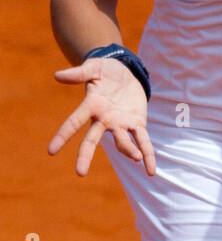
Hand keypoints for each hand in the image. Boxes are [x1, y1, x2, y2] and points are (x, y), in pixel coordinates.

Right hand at [49, 56, 154, 177]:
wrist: (125, 72)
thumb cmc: (104, 70)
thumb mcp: (93, 67)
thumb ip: (78, 73)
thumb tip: (57, 75)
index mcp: (91, 105)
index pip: (74, 122)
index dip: (63, 135)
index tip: (51, 151)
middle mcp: (104, 119)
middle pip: (92, 139)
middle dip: (86, 155)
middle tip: (80, 173)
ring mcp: (120, 123)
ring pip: (122, 141)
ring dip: (128, 150)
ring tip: (136, 158)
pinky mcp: (137, 123)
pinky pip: (143, 141)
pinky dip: (148, 155)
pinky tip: (151, 171)